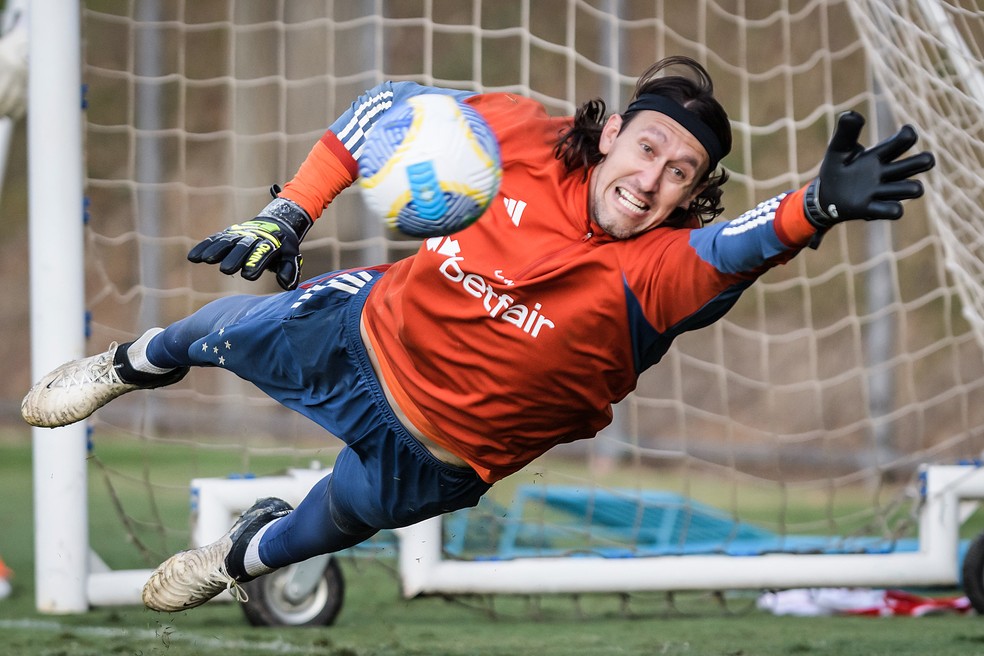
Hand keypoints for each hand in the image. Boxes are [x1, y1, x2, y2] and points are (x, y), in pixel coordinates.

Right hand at [188, 196, 312, 290]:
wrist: (276, 223)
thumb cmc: (283, 246)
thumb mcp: (291, 256)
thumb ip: (289, 270)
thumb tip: (287, 285)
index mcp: (270, 243)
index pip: (263, 253)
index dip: (256, 263)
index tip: (249, 275)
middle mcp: (253, 237)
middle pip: (243, 247)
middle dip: (235, 257)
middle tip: (227, 270)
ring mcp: (239, 235)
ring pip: (226, 242)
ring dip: (215, 250)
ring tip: (204, 260)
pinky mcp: (228, 234)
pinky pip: (214, 240)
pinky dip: (204, 247)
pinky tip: (193, 257)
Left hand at [804, 111, 935, 228]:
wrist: (824, 196)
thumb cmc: (837, 168)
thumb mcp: (838, 148)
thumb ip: (845, 132)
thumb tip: (851, 114)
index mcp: (880, 154)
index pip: (905, 140)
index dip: (908, 135)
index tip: (903, 134)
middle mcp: (887, 172)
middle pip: (920, 163)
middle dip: (923, 161)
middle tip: (915, 163)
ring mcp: (882, 191)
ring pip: (914, 189)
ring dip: (908, 187)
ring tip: (885, 186)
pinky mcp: (872, 209)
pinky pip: (895, 211)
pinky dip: (891, 208)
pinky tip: (873, 203)